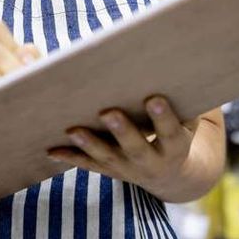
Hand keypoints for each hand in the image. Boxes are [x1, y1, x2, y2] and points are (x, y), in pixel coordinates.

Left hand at [48, 95, 199, 196]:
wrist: (170, 174)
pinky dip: (70, 157)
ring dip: (90, 144)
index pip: (170, 133)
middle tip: (108, 112)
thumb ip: (182, 99)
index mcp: (176, 148)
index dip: (163, 118)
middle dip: (122, 131)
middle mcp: (152, 162)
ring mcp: (129, 169)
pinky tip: (51, 149)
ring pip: (108, 157)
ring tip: (73, 130)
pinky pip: (89, 164)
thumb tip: (173, 64)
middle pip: (136, 148)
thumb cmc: (178, 131)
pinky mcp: (110, 171)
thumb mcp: (187, 120)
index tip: (154, 99)